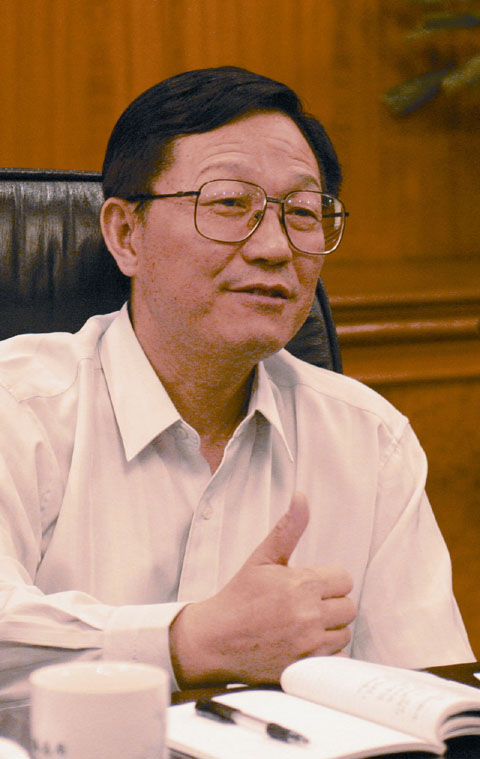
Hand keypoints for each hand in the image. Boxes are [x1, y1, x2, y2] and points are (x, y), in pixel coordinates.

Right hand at [169, 492, 356, 685]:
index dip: (327, 582)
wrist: (214, 640)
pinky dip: (323, 651)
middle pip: (348, 607)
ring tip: (302, 624)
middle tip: (304, 605)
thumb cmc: (238, 597)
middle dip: (330, 604)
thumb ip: (287, 528)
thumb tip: (301, 497)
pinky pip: (335, 656)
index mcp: (302, 584)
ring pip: (344, 632)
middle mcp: (309, 615)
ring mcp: (308, 644)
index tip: (307, 586)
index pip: (344, 580)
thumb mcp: (262, 558)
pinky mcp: (305, 666)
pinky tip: (302, 643)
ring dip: (329, 629)